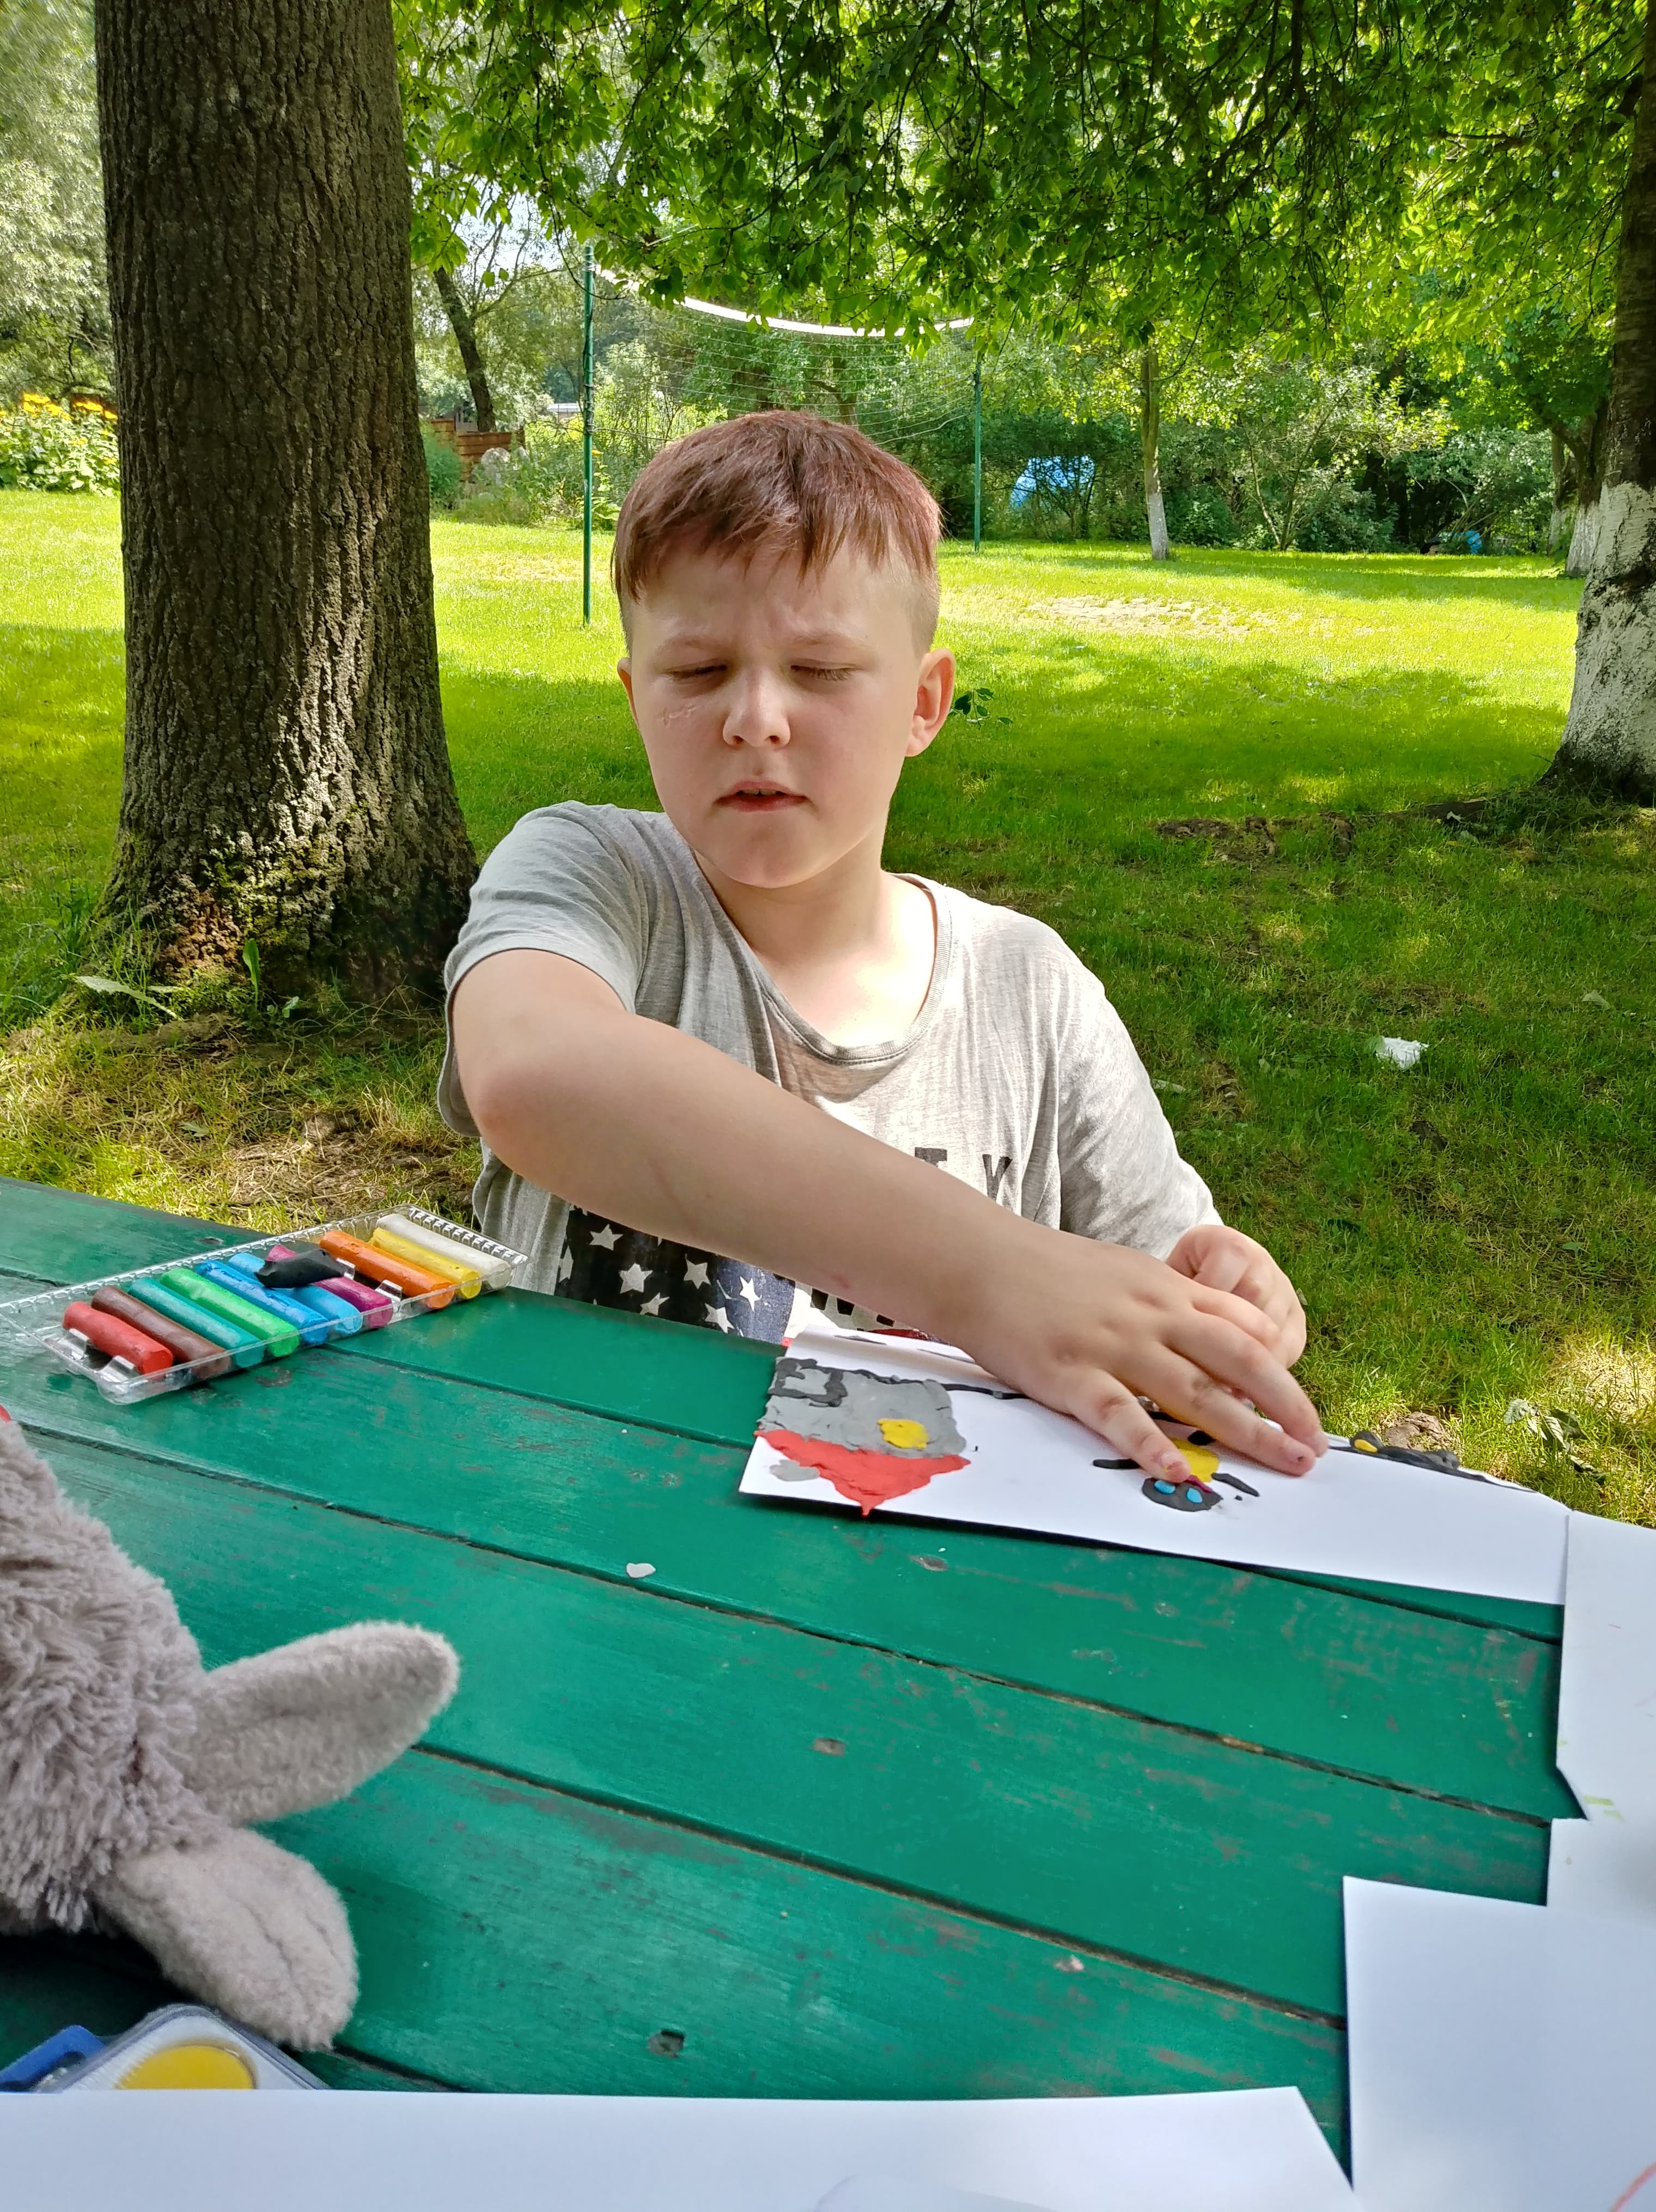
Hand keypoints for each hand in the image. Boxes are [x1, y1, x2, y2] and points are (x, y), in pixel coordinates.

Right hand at [946, 1218, 1325, 1481]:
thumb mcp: (1124, 1271)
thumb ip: (1169, 1302)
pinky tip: (1178, 1470)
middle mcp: (1151, 1316)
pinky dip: (1150, 1443)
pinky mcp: (1070, 1374)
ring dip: (1246, 1431)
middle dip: (1285, 1405)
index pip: (1242, 1328)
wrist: (980, 1260)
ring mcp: (1113, 1345)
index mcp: (1165, 1290)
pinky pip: (1119, 1415)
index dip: (1278, 1371)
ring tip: (1284, 1463)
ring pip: (1194, 1390)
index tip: (1300, 1409)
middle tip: (1316, 1446)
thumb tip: (1215, 1335)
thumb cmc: (1048, 1270)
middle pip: (1238, 1360)